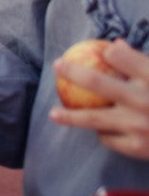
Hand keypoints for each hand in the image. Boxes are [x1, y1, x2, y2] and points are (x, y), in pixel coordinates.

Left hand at [49, 40, 148, 159]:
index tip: (100, 50)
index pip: (122, 56)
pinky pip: (111, 140)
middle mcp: (144, 100)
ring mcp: (140, 126)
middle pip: (98, 83)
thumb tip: (116, 47)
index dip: (109, 52)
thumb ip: (142, 62)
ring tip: (54, 113)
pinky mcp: (139, 148)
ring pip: (95, 118)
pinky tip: (95, 131)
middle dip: (73, 72)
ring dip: (71, 116)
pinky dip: (102, 134)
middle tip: (56, 65)